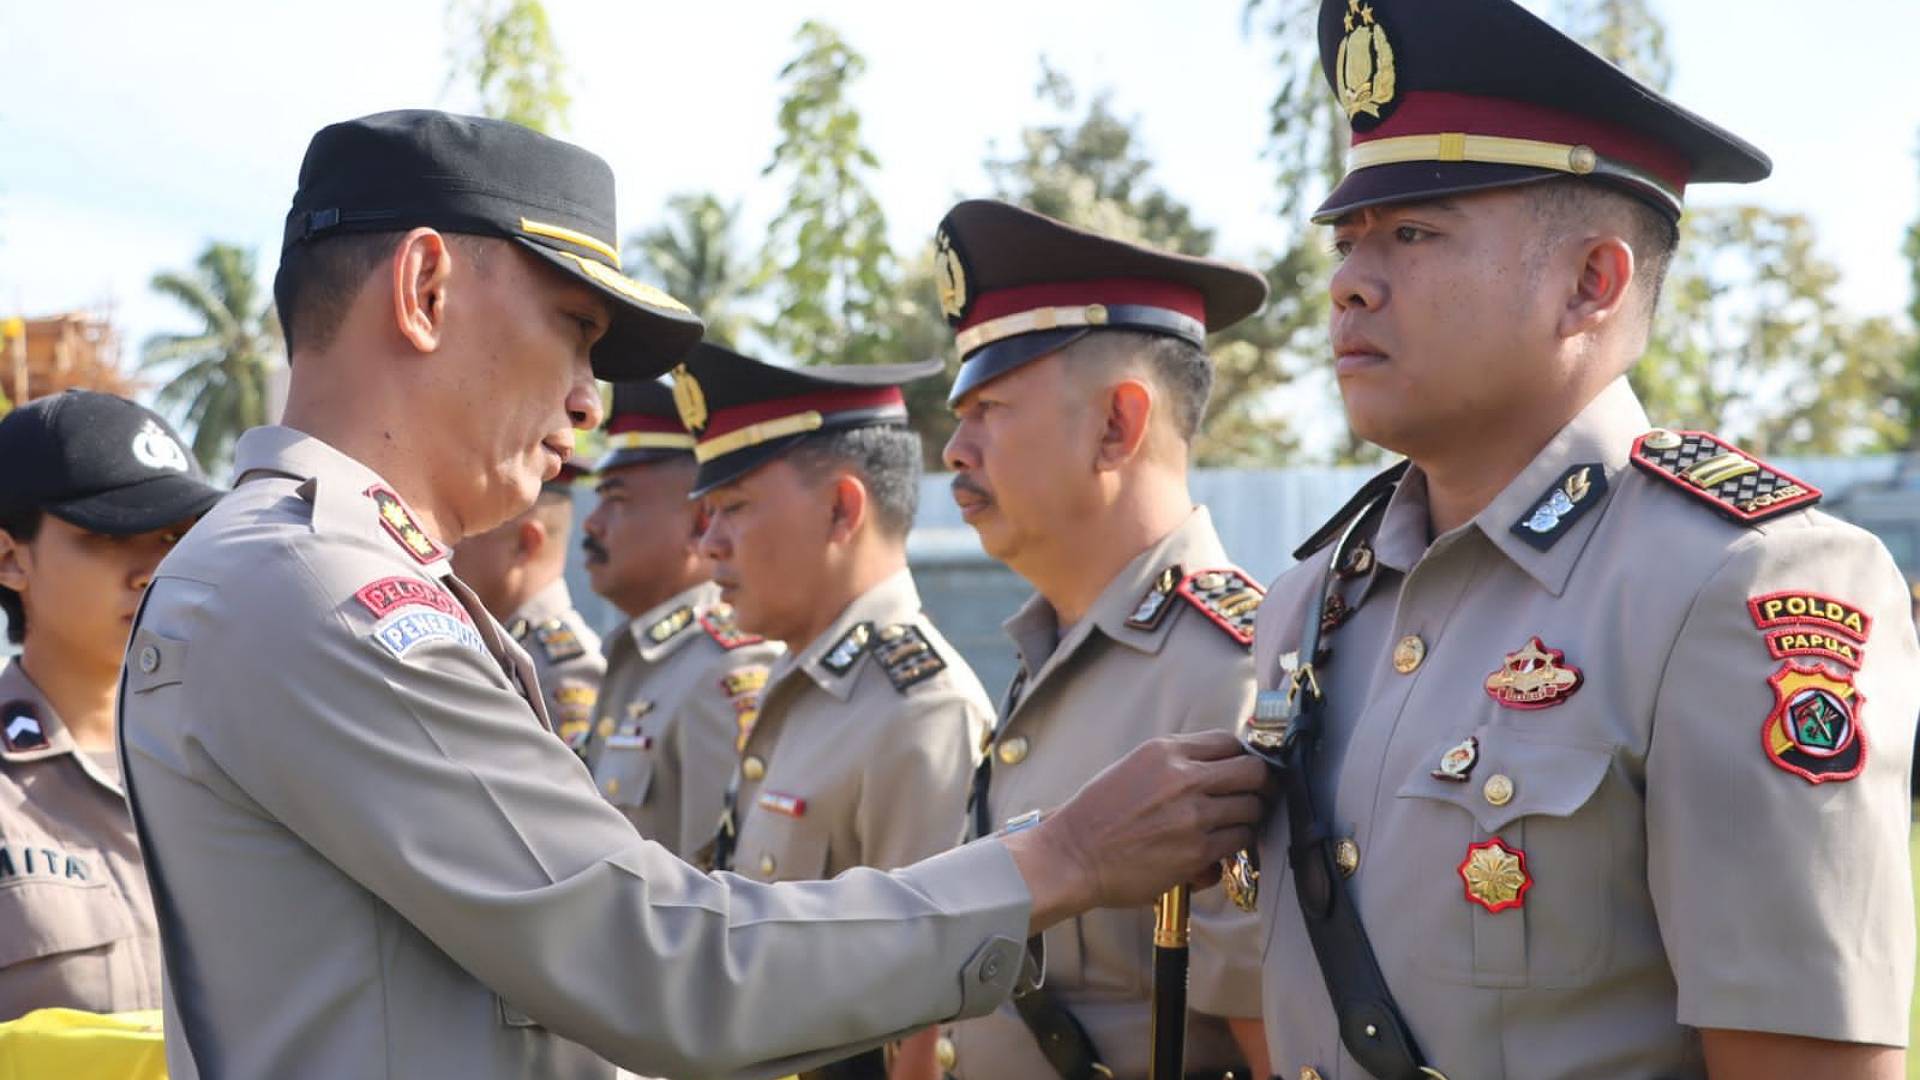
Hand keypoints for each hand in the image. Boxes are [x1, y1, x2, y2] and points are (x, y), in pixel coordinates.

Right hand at [1004, 730, 1269, 932]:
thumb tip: (1216, 767)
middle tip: (1256, 797)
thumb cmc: (1096, 815)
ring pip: (1251, 811)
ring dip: (1246, 820)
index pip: (1229, 742)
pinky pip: (1238, 843)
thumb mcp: (1132, 767)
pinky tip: (1217, 850)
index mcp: (1165, 751)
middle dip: (1260, 785)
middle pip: (1253, 773)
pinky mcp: (1198, 851)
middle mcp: (1184, 778)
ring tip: (1231, 826)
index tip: (1243, 771)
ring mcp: (1194, 815)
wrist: (1073, 856)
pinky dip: (1233, 848)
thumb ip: (1175, 762)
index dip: (1242, 757)